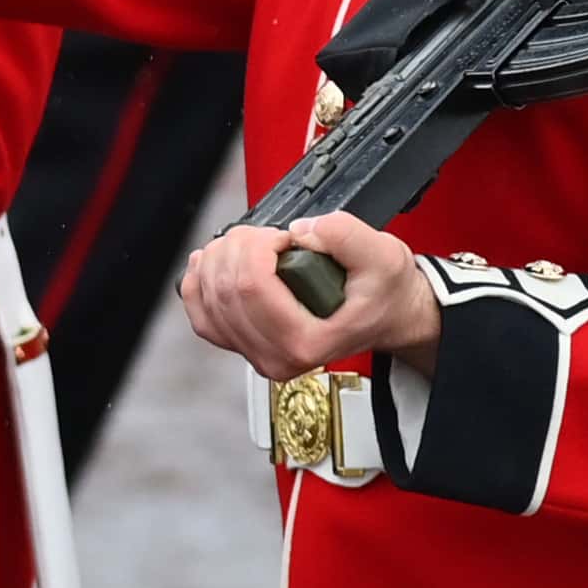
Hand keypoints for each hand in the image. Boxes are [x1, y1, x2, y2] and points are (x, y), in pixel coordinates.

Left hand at [175, 214, 433, 379]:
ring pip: (206, 298)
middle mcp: (275, 356)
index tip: (283, 236)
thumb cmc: (384, 294)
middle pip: (225, 289)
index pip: (251, 287)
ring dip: (219, 258)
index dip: (258, 246)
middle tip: (269, 235)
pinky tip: (214, 261)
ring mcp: (254, 353)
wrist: (387, 316)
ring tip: (250, 244)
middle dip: (239, 246)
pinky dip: (200, 280)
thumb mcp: (383, 255)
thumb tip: (299, 231)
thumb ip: (344, 236)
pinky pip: (200, 312)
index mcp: (306, 342)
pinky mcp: (241, 342)